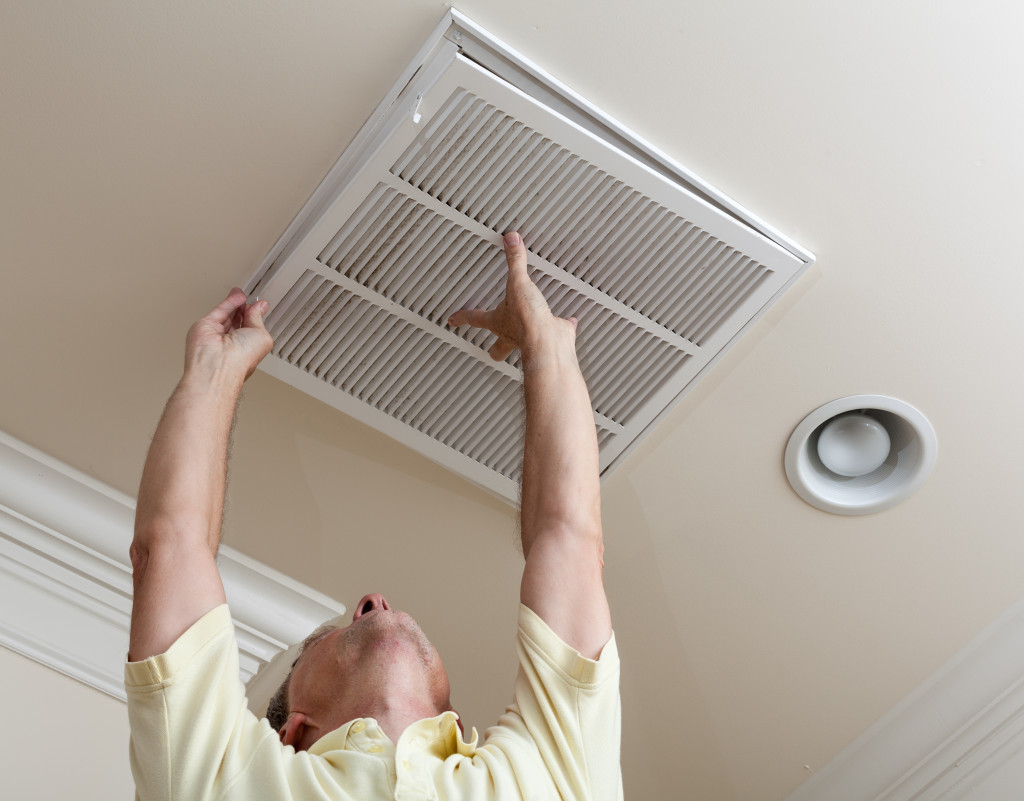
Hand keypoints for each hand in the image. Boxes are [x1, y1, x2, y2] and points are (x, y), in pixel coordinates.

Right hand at [184, 288, 272, 383]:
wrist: (219, 362)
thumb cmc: (242, 358)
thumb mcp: (261, 335)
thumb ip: (258, 318)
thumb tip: (260, 307)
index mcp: (247, 349)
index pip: (251, 330)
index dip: (255, 317)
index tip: (260, 305)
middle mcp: (232, 343)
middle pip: (238, 322)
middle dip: (244, 309)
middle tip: (250, 299)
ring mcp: (217, 335)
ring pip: (228, 315)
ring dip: (236, 303)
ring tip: (242, 294)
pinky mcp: (206, 325)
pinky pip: (219, 311)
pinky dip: (229, 302)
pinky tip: (237, 295)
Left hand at [448, 232, 576, 361]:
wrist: (549, 342)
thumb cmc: (527, 321)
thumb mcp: (518, 284)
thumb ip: (515, 262)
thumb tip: (510, 241)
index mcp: (498, 322)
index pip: (475, 318)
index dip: (463, 317)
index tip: (453, 320)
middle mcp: (513, 334)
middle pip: (498, 346)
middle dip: (495, 346)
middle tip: (492, 344)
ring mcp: (532, 338)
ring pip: (524, 342)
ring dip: (525, 335)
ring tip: (528, 327)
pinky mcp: (553, 336)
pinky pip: (558, 329)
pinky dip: (562, 324)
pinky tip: (566, 320)